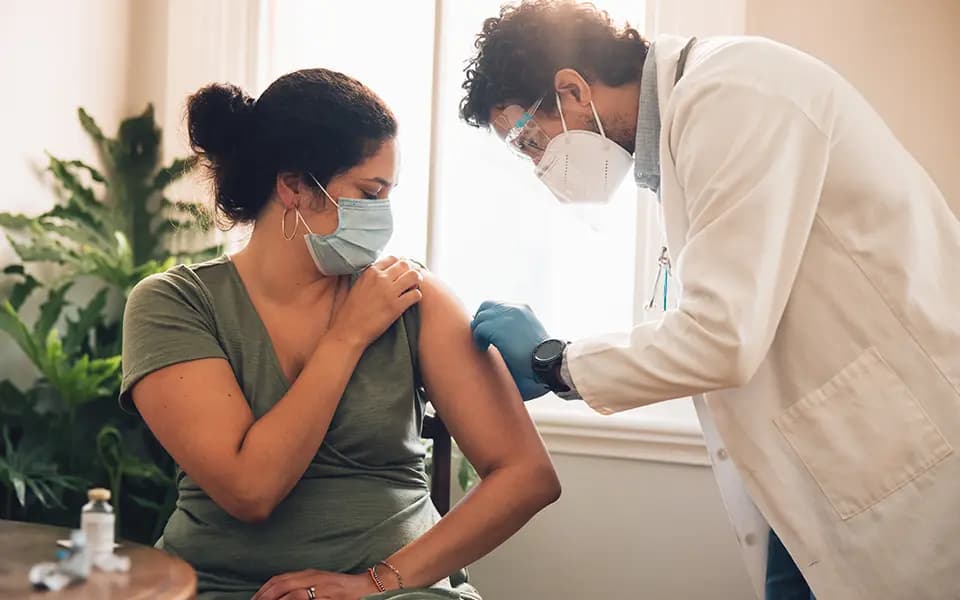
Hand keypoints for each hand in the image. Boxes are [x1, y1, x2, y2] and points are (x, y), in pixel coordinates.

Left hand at [252, 569, 377, 599]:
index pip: (279, 579)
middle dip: (264, 596)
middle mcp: (312, 577)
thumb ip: (302, 585)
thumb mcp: (319, 582)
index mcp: (308, 573)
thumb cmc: (341, 588)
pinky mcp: (327, 596)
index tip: (254, 599)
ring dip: (277, 599)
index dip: (263, 590)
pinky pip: (306, 598)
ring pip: (291, 593)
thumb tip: (282, 594)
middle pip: (281, 585)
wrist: (366, 587)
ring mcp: (319, 587)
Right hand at [329, 256, 422, 347]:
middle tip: (410, 280)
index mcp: (369, 272)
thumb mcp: (355, 286)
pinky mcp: (396, 306)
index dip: (399, 265)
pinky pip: (416, 294)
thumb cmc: (350, 311)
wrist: (348, 331)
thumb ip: (367, 275)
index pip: (392, 259)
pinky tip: (411, 301)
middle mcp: (380, 278)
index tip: (401, 272)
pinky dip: (416, 296)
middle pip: (405, 265)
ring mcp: (389, 292)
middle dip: (410, 271)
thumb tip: (379, 269)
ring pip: (414, 276)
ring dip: (416, 281)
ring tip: (412, 289)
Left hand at [470, 301, 550, 400]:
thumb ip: (514, 328)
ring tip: (484, 345)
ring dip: (479, 331)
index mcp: (523, 309)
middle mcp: (514, 309)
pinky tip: (485, 348)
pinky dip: (479, 339)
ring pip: (480, 317)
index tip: (489, 331)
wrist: (547, 360)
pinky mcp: (498, 327)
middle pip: (486, 306)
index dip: (490, 318)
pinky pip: (479, 328)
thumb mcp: (528, 335)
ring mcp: (506, 316)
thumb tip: (496, 333)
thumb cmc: (540, 356)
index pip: (497, 305)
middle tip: (482, 336)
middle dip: (481, 320)